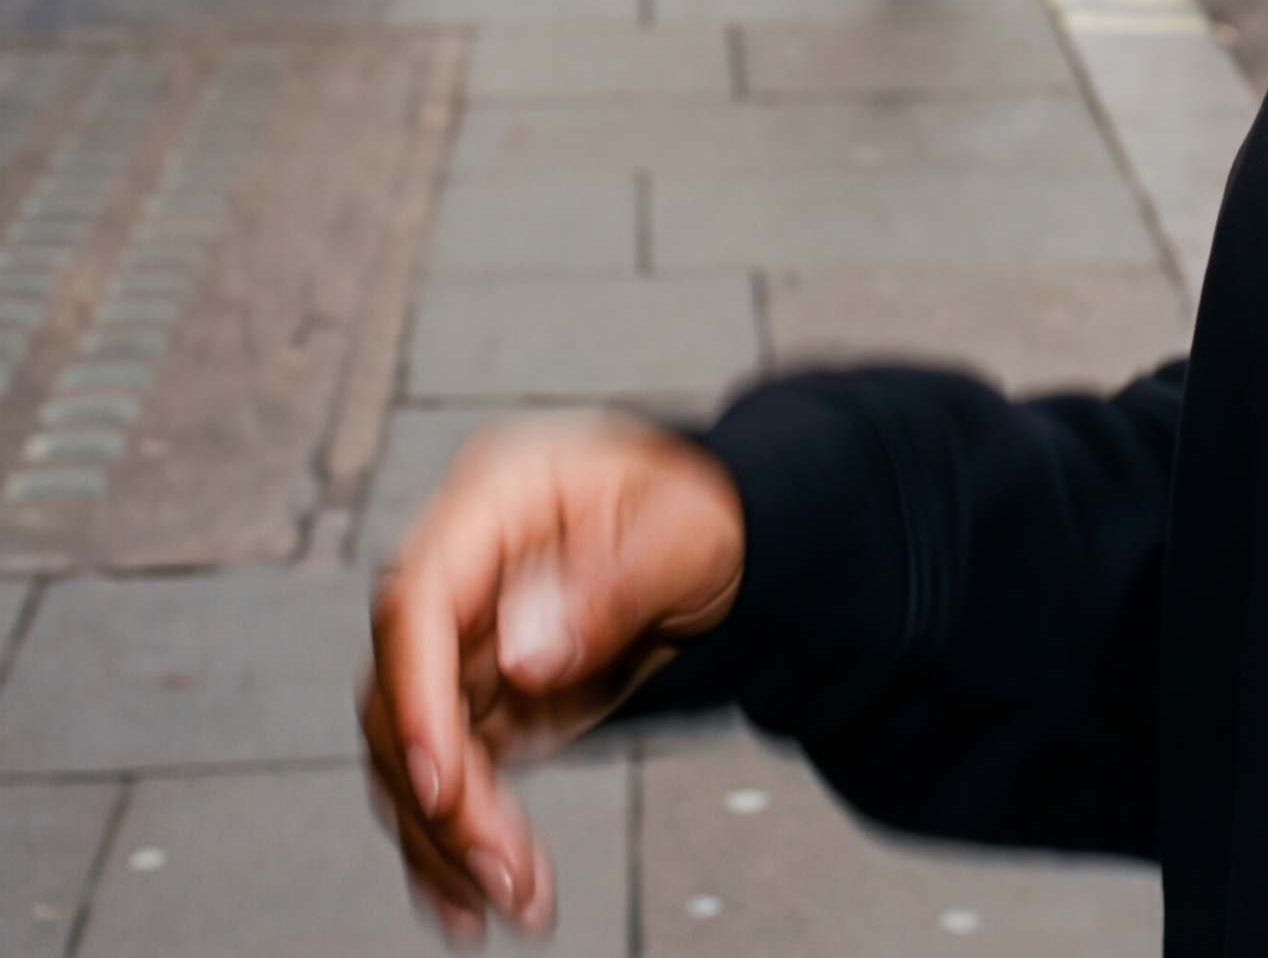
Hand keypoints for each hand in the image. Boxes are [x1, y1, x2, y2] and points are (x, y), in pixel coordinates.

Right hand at [361, 417, 744, 941]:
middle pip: (403, 699)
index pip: (417, 605)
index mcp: (495, 502)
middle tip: (504, 868)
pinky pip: (444, 781)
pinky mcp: (476, 702)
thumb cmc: (706, 511)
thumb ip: (610, 588)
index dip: (416, 700)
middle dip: (445, 798)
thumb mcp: (685, 534)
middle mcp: (461, 574)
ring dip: (452, 840)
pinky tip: (477, 900)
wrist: (729, 543)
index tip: (443, 781)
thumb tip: (523, 655)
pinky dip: (456, 846)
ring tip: (517, 897)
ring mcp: (460, 642)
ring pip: (413, 759)